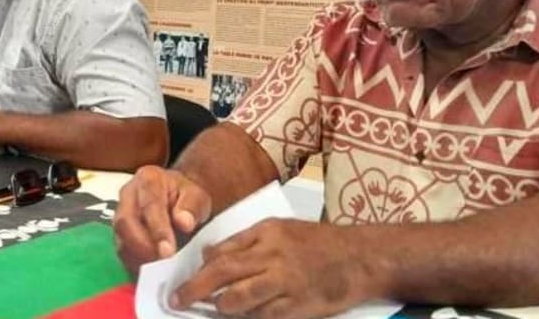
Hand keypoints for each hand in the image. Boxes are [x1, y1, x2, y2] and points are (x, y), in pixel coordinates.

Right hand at [113, 166, 212, 274]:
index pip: (149, 205)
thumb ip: (192, 207)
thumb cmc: (187, 198)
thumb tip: (184, 223)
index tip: (168, 251)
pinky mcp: (119, 233)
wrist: (177, 199)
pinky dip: (135, 264)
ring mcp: (119, 213)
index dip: (157, 229)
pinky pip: (121, 251)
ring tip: (158, 270)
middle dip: (142, 246)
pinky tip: (151, 271)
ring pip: (120, 238)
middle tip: (162, 263)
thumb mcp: (197, 197)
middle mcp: (128, 194)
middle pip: (125, 222)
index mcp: (149, 179)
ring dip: (137, 257)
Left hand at [172, 220, 371, 318]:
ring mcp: (287, 283)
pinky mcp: (299, 307)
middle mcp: (273, 256)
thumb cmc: (317, 242)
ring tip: (216, 309)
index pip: (223, 252)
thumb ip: (245, 241)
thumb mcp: (280, 228)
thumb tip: (210, 255)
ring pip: (242, 300)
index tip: (183, 281)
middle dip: (196, 289)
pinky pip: (266, 317)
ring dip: (223, 308)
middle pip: (225, 273)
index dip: (200, 269)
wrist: (360, 257)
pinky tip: (243, 318)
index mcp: (266, 233)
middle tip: (178, 300)